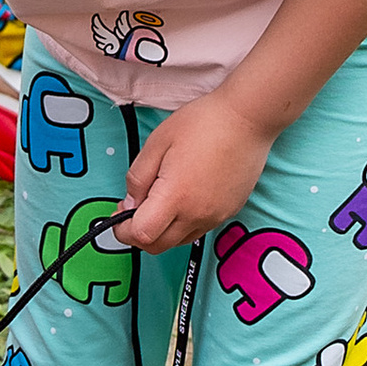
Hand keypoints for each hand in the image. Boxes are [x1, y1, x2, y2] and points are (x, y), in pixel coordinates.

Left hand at [118, 88, 277, 251]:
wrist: (247, 119)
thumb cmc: (204, 124)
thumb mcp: (157, 143)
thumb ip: (137, 178)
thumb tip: (130, 203)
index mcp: (176, 197)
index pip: (142, 235)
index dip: (123, 229)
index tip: (120, 214)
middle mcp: (197, 215)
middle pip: (159, 246)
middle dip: (139, 234)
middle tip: (132, 210)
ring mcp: (216, 216)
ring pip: (179, 240)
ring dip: (162, 230)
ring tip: (159, 200)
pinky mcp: (229, 212)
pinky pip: (199, 229)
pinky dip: (183, 223)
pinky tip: (182, 197)